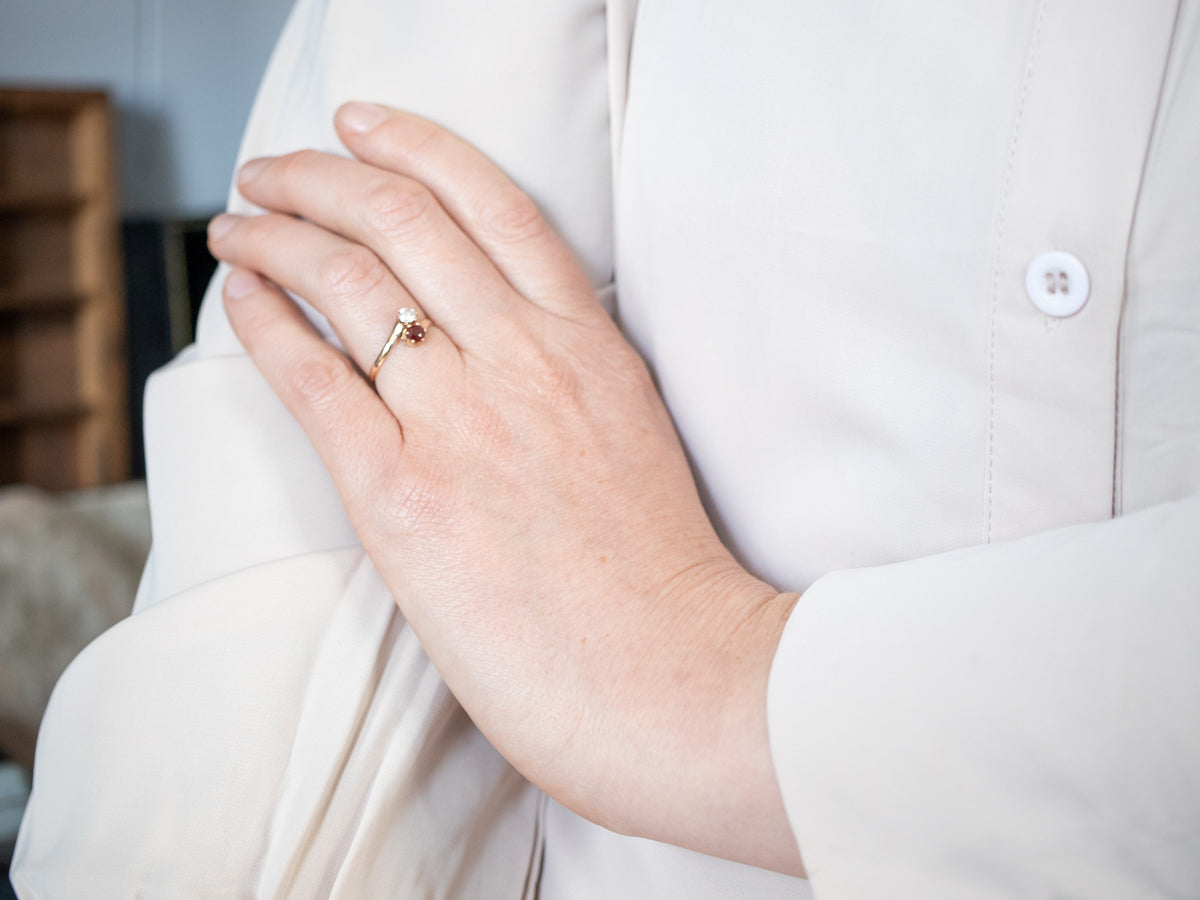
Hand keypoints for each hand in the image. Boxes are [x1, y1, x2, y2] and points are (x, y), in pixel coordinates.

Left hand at [207, 102, 802, 874]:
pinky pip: (312, 378)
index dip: (413, 145)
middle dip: (317, 177)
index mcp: (587, 343)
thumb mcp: (631, 432)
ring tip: (237, 225)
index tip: (360, 128)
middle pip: (400, 219)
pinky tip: (238, 294)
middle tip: (270, 172)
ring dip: (274, 235)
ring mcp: (461, 421)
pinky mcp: (402, 496)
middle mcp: (523, 360)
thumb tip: (487, 338)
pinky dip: (264, 321)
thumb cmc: (657, 573)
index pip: (489, 203)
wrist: (671, 674)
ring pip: (347, 280)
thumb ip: (566, 370)